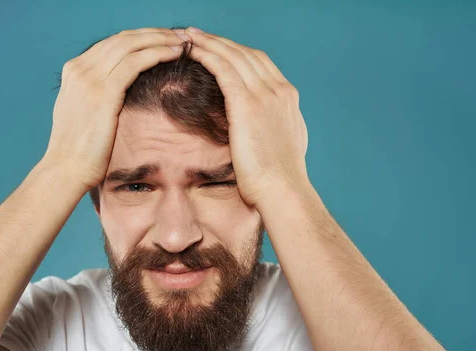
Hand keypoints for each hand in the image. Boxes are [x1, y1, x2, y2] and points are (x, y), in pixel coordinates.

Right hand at [43, 28, 185, 190]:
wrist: (66, 169)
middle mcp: (80, 68)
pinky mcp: (103, 92)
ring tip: (184, 41)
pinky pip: (136, 62)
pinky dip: (158, 53)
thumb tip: (119, 92)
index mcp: (75, 70)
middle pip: (124, 38)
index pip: (113, 43)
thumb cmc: (81, 150)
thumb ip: (98, 95)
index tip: (164, 39)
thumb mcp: (85, 113)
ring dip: (161, 39)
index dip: (142, 37)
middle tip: (180, 34)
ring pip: (131, 45)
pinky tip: (175, 53)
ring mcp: (90, 78)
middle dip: (155, 33)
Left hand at [181, 27, 309, 207]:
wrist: (283, 190)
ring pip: (233, 56)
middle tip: (197, 34)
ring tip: (188, 35)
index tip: (218, 48)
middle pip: (246, 53)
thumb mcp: (281, 144)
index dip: (236, 52)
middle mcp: (279, 90)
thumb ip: (272, 125)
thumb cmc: (279, 178)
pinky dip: (208, 55)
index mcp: (287, 98)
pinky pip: (224, 69)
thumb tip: (260, 125)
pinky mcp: (248, 104)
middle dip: (220, 41)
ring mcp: (266, 95)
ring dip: (209, 42)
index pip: (260, 63)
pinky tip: (192, 51)